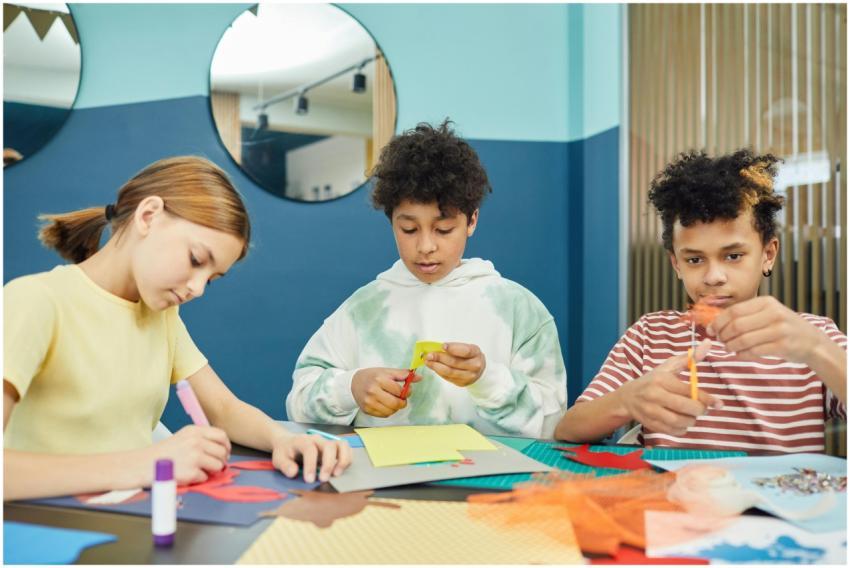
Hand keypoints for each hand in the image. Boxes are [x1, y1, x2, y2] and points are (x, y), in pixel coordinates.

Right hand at [146, 425, 230, 484]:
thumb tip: (222, 450)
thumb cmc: (164, 453)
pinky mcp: (191, 472)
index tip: (225, 452)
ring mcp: (194, 457)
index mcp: (194, 431)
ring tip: (199, 470)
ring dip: (211, 471)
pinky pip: (205, 477)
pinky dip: (199, 479)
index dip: (226, 446)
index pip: (221, 436)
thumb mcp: (183, 437)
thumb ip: (202, 439)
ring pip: (218, 465)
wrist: (143, 465)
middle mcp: (196, 442)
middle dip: (221, 460)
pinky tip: (187, 475)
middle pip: (222, 452)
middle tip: (214, 466)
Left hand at [271, 433, 352, 483]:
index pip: (310, 449)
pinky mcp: (334, 447)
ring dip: (343, 460)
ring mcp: (327, 442)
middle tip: (323, 479)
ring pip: (342, 445)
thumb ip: (285, 465)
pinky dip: (346, 460)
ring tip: (337, 474)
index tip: (309, 480)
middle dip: (328, 464)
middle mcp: (317, 439)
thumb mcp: (278, 459)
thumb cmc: (285, 452)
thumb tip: (294, 472)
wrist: (288, 443)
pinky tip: (339, 471)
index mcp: (302, 440)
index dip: (311, 465)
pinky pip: (346, 449)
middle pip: (329, 446)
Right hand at [351, 368, 420, 416]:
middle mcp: (373, 391)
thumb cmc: (372, 376)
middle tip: (402, 398)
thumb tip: (419, 377)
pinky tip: (386, 404)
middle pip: (395, 403)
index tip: (407, 390)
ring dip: (396, 407)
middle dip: (403, 402)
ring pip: (391, 411)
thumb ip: (403, 374)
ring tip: (393, 400)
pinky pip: (384, 415)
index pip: (399, 390)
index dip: (407, 391)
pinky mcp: (367, 410)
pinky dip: (388, 411)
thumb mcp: (387, 371)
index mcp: (379, 380)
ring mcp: (369, 402)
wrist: (353, 383)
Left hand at [424, 343, 485, 386]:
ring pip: (449, 372)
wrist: (479, 370)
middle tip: (429, 355)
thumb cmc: (470, 356)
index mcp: (476, 353)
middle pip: (455, 362)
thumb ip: (455, 347)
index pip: (465, 351)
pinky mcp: (462, 383)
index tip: (442, 346)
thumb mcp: (467, 347)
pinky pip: (447, 377)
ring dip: (436, 366)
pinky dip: (438, 371)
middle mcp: (474, 366)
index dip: (453, 348)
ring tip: (428, 361)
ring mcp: (469, 376)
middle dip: (440, 358)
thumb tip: (437, 348)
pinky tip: (433, 366)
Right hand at [620, 339, 721, 435]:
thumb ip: (690, 358)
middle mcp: (655, 395)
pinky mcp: (650, 424)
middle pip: (687, 408)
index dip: (707, 398)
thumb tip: (708, 343)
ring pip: (681, 422)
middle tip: (702, 408)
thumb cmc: (653, 380)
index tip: (719, 403)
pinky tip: (681, 422)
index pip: (690, 391)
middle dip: (700, 410)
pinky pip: (674, 431)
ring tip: (690, 415)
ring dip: (691, 420)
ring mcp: (651, 411)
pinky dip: (682, 429)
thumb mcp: (668, 367)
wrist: (628, 397)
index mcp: (661, 380)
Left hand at [707, 296, 829, 364]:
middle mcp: (774, 313)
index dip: (718, 322)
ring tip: (729, 348)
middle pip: (736, 325)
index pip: (734, 311)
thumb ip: (744, 316)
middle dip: (723, 335)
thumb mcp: (767, 314)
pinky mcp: (783, 346)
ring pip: (744, 339)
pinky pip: (754, 351)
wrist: (812, 341)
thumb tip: (713, 324)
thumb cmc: (783, 327)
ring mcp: (780, 330)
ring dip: (731, 346)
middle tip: (720, 341)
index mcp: (766, 302)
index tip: (710, 330)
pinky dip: (742, 354)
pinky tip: (740, 354)